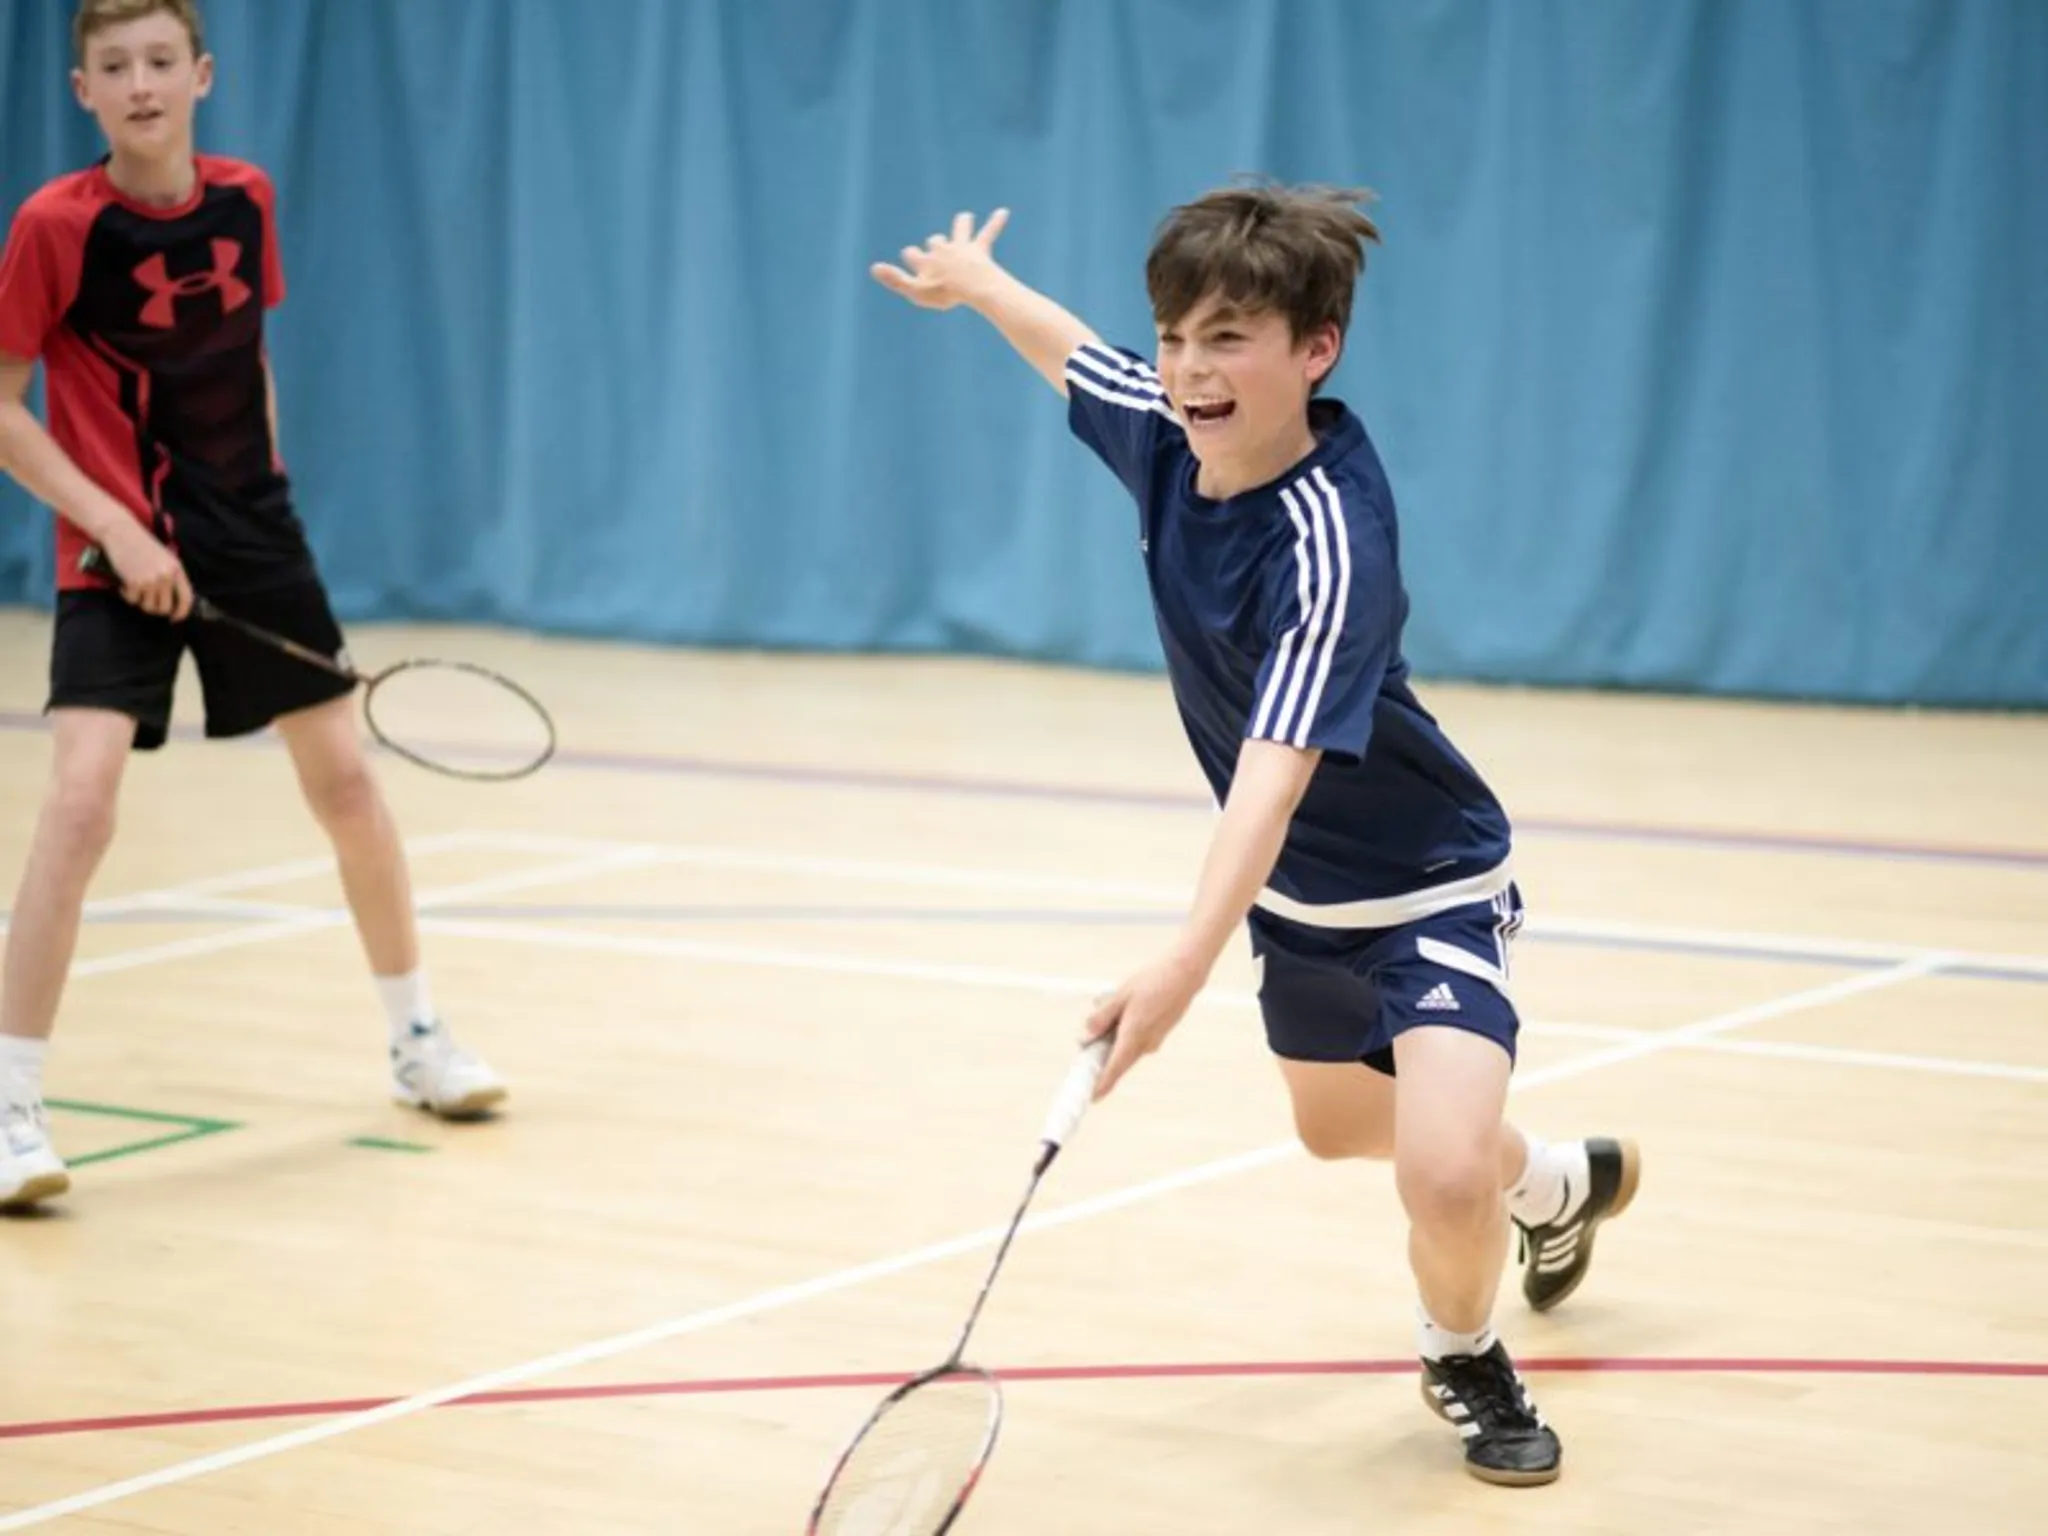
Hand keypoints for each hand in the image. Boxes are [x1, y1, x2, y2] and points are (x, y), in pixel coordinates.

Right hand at [98, 520, 192, 620]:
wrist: (121, 532)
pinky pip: (132, 600)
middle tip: (148, 602)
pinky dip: (127, 595)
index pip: (187, 598)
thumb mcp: (165, 557)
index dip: (182, 612)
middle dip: (156, 609)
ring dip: (141, 602)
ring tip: (137, 590)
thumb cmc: (142, 544)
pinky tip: (125, 585)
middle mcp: (166, 576)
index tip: (175, 618)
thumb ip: (172, 575)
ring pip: (148, 606)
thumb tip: (175, 598)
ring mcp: (150, 580)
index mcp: (177, 570)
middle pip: (165, 608)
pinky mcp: (134, 582)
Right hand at [870, 209, 1010, 311]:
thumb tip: (873, 267)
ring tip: (965, 218)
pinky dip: (995, 222)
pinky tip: (1004, 212)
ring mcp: (961, 247)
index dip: (912, 256)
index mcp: (926, 261)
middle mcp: (942, 250)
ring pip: (960, 231)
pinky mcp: (979, 249)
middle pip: (936, 242)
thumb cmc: (945, 292)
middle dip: (936, 244)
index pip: (912, 254)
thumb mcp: (916, 291)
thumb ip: (895, 280)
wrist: (971, 285)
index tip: (911, 256)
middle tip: (938, 245)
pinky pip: (989, 233)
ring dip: (962, 225)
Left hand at [1083, 947, 1208, 1099]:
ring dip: (1114, 1032)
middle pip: (1117, 1059)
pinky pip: (1135, 1037)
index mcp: (1133, 1036)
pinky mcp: (1158, 1034)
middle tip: (1088, 1041)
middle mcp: (1145, 1044)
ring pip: (1125, 1045)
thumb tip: (1083, 1038)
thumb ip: (1101, 1017)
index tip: (1092, 1098)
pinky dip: (1125, 1027)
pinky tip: (1127, 1004)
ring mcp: (1154, 1040)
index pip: (1114, 1068)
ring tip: (1113, 1001)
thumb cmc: (1151, 982)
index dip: (1102, 1084)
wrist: (1184, 974)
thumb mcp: (1120, 995)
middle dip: (1102, 1052)